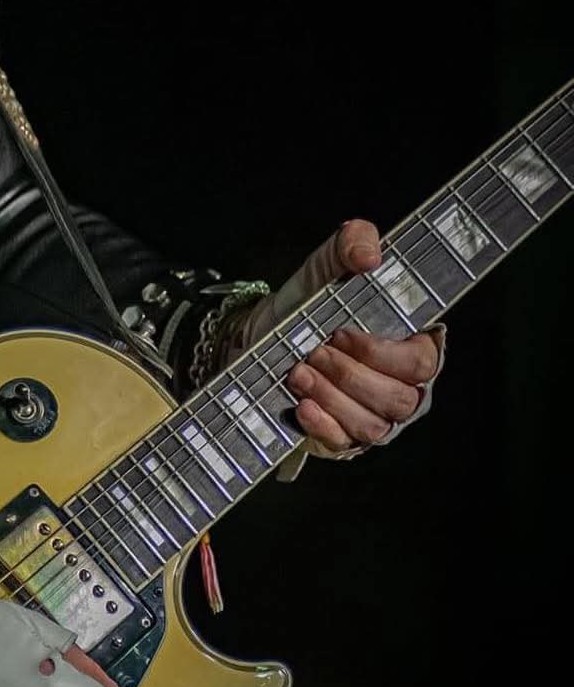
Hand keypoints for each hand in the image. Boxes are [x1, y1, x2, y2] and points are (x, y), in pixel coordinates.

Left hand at [235, 218, 444, 455]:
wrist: (264, 334)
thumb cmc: (312, 301)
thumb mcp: (329, 262)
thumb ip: (354, 243)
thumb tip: (369, 255)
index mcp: (412, 347)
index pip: (422, 363)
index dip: (384, 353)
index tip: (343, 332)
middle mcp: (401, 387)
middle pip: (398, 399)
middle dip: (351, 375)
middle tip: (315, 350)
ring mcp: (375, 416)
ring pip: (372, 424)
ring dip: (333, 399)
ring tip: (299, 372)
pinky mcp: (345, 438)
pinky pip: (346, 443)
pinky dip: (324, 426)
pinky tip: (302, 406)